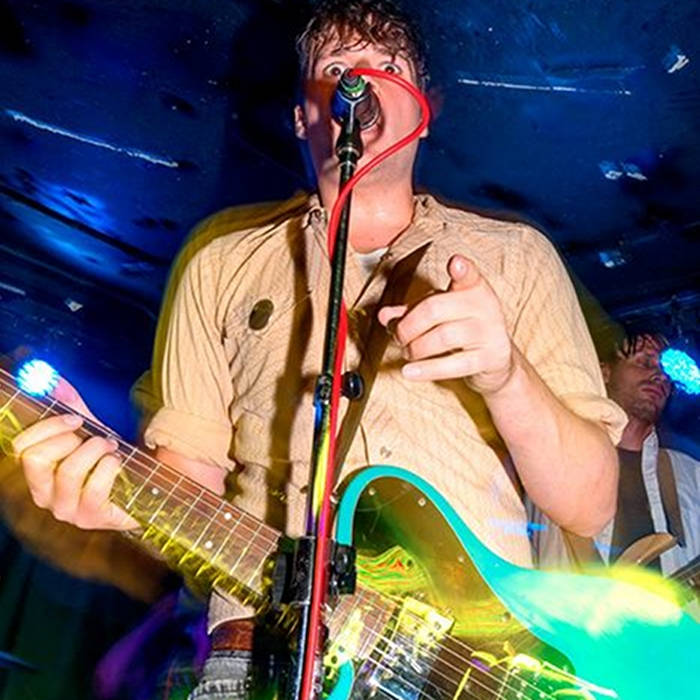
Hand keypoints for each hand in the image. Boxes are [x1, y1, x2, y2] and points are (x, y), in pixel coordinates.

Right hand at [12, 377, 137, 530]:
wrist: (144, 490)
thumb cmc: (110, 461)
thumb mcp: (90, 432)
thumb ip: (73, 408)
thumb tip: (55, 381)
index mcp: (38, 473)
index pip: (21, 447)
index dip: (48, 426)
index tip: (75, 419)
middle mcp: (45, 495)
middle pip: (35, 459)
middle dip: (70, 439)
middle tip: (94, 437)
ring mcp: (66, 510)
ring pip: (69, 471)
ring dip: (96, 450)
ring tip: (111, 448)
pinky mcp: (91, 518)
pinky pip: (96, 488)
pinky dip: (110, 466)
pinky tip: (118, 463)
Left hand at [378, 254, 513, 393]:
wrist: (496, 361)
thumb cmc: (464, 330)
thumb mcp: (439, 315)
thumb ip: (411, 311)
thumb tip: (385, 315)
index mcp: (472, 289)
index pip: (469, 275)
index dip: (463, 269)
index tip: (455, 263)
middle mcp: (485, 306)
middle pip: (436, 309)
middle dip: (408, 326)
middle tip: (399, 337)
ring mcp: (490, 332)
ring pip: (443, 337)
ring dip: (416, 348)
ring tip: (408, 353)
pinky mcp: (490, 358)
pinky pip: (454, 364)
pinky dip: (427, 369)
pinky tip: (409, 371)